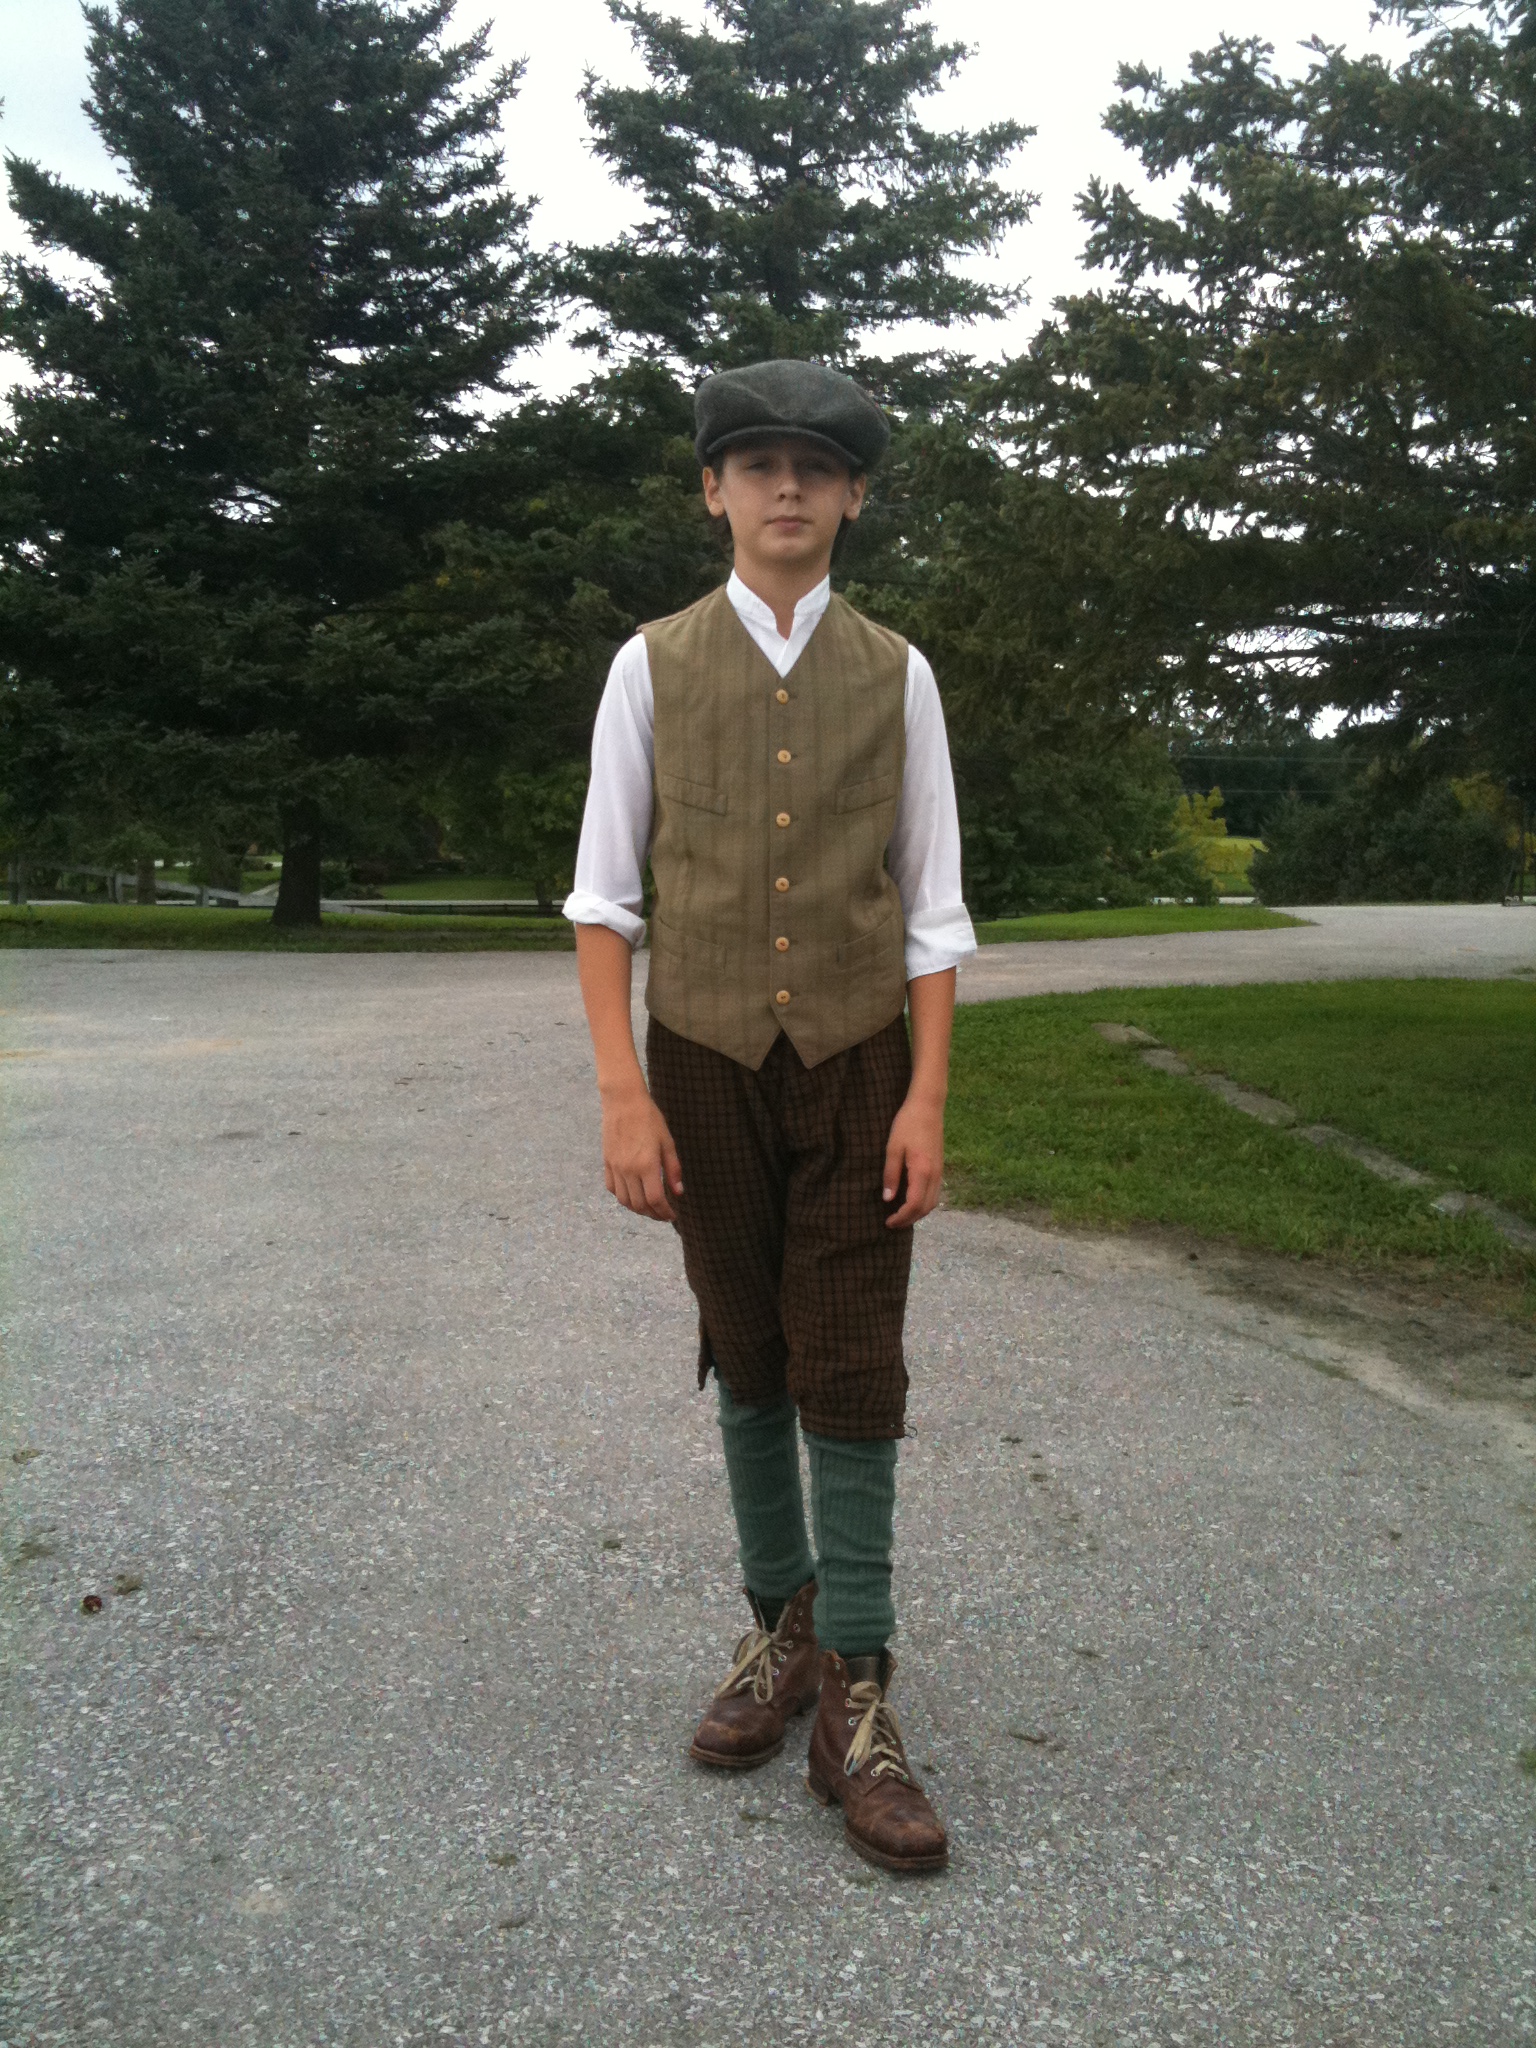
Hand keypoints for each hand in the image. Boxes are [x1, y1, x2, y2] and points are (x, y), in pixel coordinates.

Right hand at [602, 1083, 683, 1221]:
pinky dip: (623, 1197)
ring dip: (638, 1209)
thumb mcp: (667, 1143)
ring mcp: (615, 1167)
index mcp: (647, 1165)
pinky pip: (612, 1188)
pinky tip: (633, 1194)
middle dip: (653, 1214)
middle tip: (663, 1214)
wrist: (623, 1101)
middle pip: (639, 1205)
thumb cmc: (649, 1119)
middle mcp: (628, 1170)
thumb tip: (678, 1192)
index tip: (672, 1215)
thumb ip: (673, 1169)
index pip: (655, 1200)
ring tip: (649, 1208)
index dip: (665, 1212)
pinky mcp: (607, 1162)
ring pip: (624, 1200)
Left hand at [882, 1093, 943, 1228]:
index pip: (914, 1205)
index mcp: (922, 1171)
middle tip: (892, 1223)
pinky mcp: (940, 1167)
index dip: (901, 1217)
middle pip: (926, 1208)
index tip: (888, 1222)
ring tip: (901, 1215)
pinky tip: (912, 1201)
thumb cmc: (907, 1124)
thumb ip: (890, 1175)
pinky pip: (935, 1193)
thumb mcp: (892, 1148)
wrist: (928, 1106)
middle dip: (909, 1220)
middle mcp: (935, 1175)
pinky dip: (924, 1203)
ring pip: (933, 1203)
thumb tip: (887, 1199)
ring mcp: (940, 1172)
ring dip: (918, 1213)